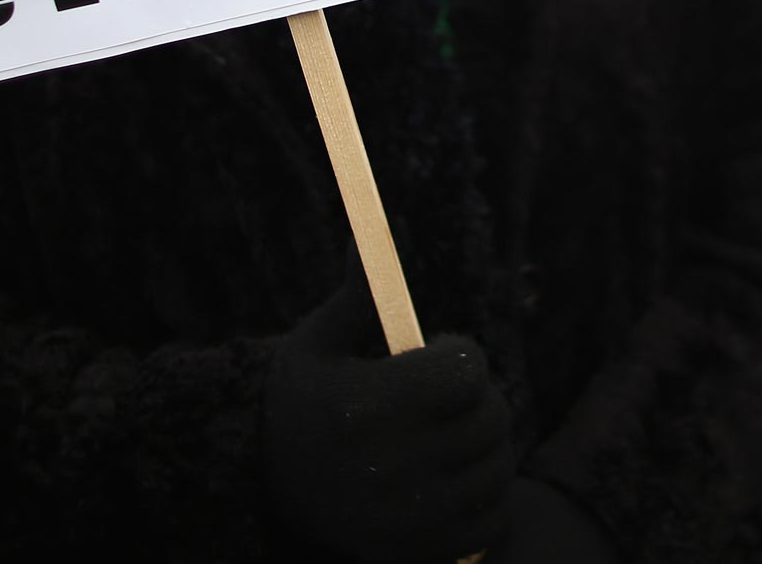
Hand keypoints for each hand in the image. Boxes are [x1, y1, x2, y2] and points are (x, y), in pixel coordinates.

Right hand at [262, 271, 513, 562]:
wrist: (263, 489)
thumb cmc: (304, 400)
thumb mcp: (320, 343)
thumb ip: (360, 292)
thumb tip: (370, 229)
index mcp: (360, 409)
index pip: (465, 373)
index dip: (462, 356)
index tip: (441, 358)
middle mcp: (381, 470)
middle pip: (489, 420)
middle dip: (481, 398)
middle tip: (451, 398)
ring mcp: (399, 520)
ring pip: (497, 469)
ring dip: (489, 446)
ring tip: (451, 434)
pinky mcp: (410, 555)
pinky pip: (490, 519)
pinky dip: (487, 496)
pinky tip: (455, 477)